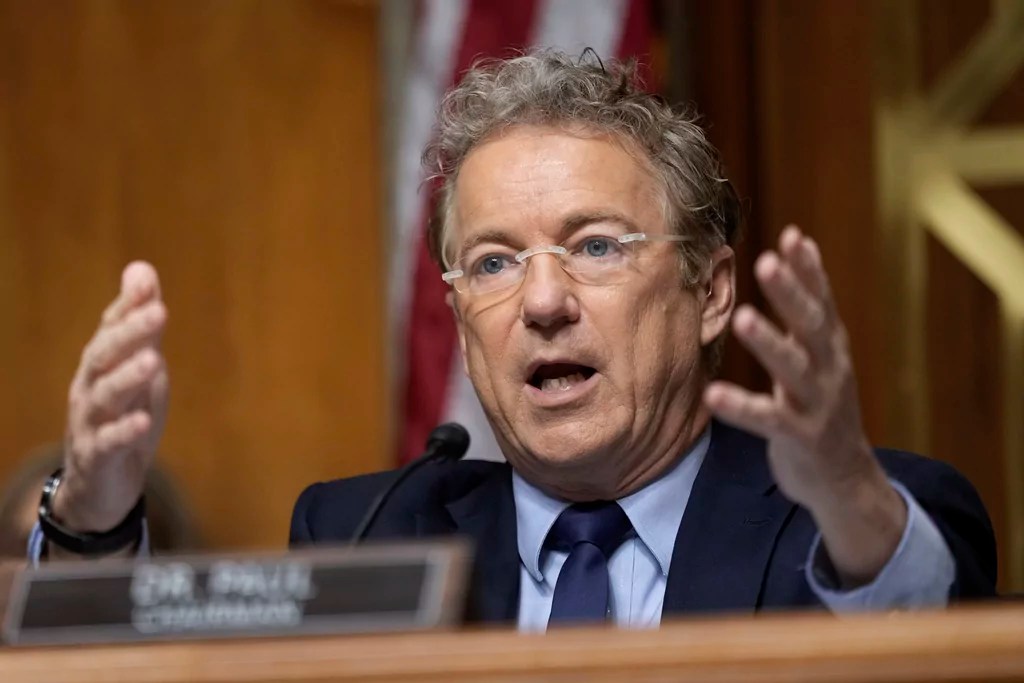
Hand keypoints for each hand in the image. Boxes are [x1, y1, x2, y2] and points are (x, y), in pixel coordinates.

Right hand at [56, 262, 168, 533]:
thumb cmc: (123, 416)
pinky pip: (109, 443)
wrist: (99, 485)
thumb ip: (142, 325)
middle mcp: (90, 387)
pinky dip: (124, 431)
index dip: (129, 305)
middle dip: (130, 332)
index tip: (146, 280)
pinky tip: (143, 421)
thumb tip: (142, 268)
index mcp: (102, 363)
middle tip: (158, 311)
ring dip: (128, 377)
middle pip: (105, 355)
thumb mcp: (139, 367)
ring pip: (104, 397)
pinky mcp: (98, 457)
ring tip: (153, 361)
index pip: (112, 328)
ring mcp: (90, 423)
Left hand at [704, 225, 904, 583]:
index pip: (822, 301)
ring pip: (793, 369)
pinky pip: (768, 420)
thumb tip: (795, 248)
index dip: (809, 270)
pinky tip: (712, 394)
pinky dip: (741, 407)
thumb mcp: (821, 356)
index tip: (792, 236)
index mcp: (830, 348)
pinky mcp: (800, 438)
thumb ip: (806, 309)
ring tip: (743, 316)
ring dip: (769, 342)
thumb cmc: (822, 405)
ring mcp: (817, 405)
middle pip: (812, 326)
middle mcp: (829, 370)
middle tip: (768, 263)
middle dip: (792, 294)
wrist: (845, 477)